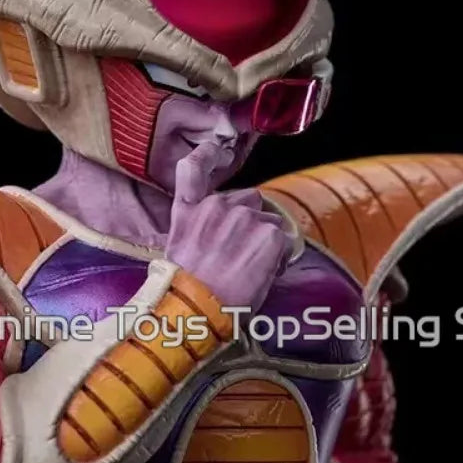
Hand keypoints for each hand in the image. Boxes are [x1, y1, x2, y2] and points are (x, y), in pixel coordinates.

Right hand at [165, 141, 291, 310]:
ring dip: (266, 241)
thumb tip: (216, 233)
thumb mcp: (177, 251)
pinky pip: (285, 241)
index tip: (214, 150)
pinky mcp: (269, 235)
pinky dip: (281, 257)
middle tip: (239, 253)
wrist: (197, 311)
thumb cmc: (186, 290)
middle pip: (248, 201)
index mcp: (189, 210)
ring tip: (250, 268)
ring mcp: (245, 218)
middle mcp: (217, 206)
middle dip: (250, 222)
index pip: (192, 168)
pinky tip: (266, 273)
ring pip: (270, 221)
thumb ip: (195, 229)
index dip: (206, 156)